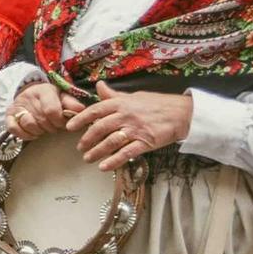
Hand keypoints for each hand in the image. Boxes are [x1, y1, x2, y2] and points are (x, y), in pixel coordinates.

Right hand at [5, 80, 85, 141]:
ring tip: (44, 128)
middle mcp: (29, 97)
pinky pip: (14, 129)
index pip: (52, 110)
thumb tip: (81, 110)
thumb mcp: (62, 96)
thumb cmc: (49, 98)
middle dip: (52, 127)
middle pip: (42, 120)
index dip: (60, 121)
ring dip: (40, 131)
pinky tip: (33, 133)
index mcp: (44, 91)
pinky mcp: (9, 115)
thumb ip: (71, 103)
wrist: (28, 93)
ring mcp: (17, 106)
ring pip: (29, 124)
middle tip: (55, 126)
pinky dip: (25, 134)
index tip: (63, 123)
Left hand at [64, 80, 192, 169]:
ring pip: (110, 142)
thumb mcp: (134, 96)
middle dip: (87, 139)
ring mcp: (135, 130)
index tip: (69, 126)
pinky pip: (126, 153)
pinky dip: (113, 161)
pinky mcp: (145, 142)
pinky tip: (104, 166)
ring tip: (88, 159)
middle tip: (80, 147)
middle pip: (100, 128)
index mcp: (121, 103)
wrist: (183, 114)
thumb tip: (99, 86)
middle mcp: (126, 115)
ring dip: (97, 152)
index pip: (96, 110)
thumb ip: (114, 95)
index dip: (81, 119)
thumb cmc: (158, 104)